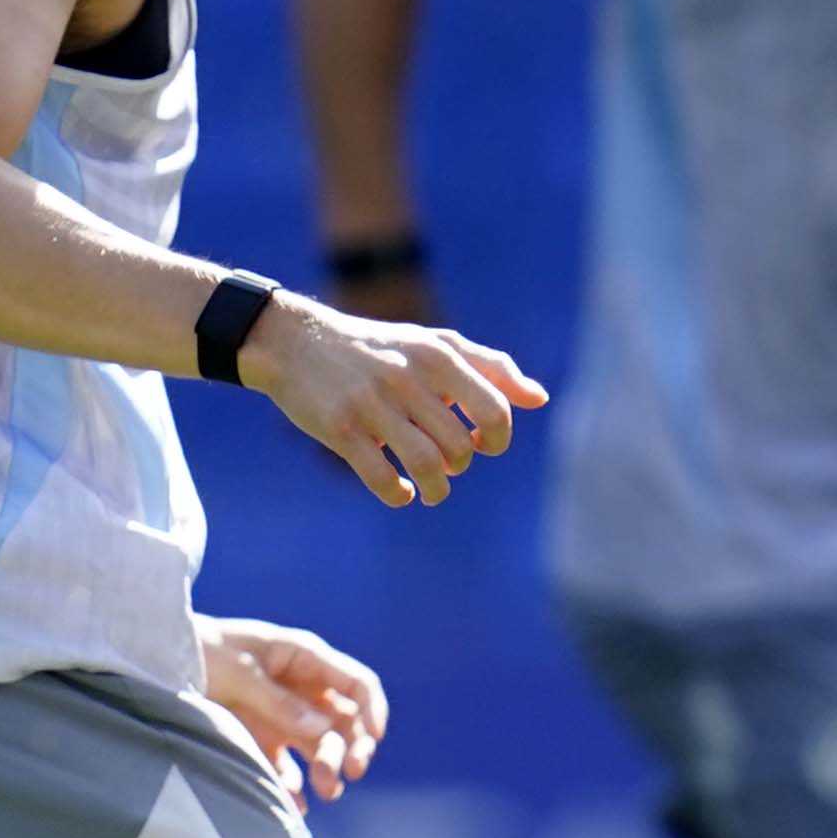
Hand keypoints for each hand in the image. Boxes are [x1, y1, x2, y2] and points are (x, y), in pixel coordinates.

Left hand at [198, 616, 392, 800]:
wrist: (158, 655)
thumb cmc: (201, 648)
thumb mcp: (238, 671)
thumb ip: (278, 701)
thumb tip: (322, 729)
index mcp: (305, 659)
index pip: (357, 684)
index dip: (372, 710)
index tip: (373, 740)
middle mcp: (302, 689)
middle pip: (345, 722)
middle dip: (350, 748)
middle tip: (344, 774)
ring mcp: (283, 716)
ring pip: (321, 748)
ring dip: (327, 770)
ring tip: (322, 793)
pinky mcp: (261, 739)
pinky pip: (286, 768)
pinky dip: (292, 788)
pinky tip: (293, 806)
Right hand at [240, 290, 544, 506]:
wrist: (297, 342)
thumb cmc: (380, 348)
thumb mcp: (436, 345)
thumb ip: (491, 368)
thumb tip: (539, 399)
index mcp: (438, 356)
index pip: (493, 410)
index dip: (496, 439)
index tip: (480, 443)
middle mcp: (408, 378)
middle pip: (461, 445)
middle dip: (461, 464)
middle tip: (449, 462)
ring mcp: (372, 405)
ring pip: (427, 464)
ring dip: (437, 489)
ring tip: (432, 490)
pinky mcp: (340, 430)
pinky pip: (381, 478)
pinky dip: (398, 495)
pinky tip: (400, 492)